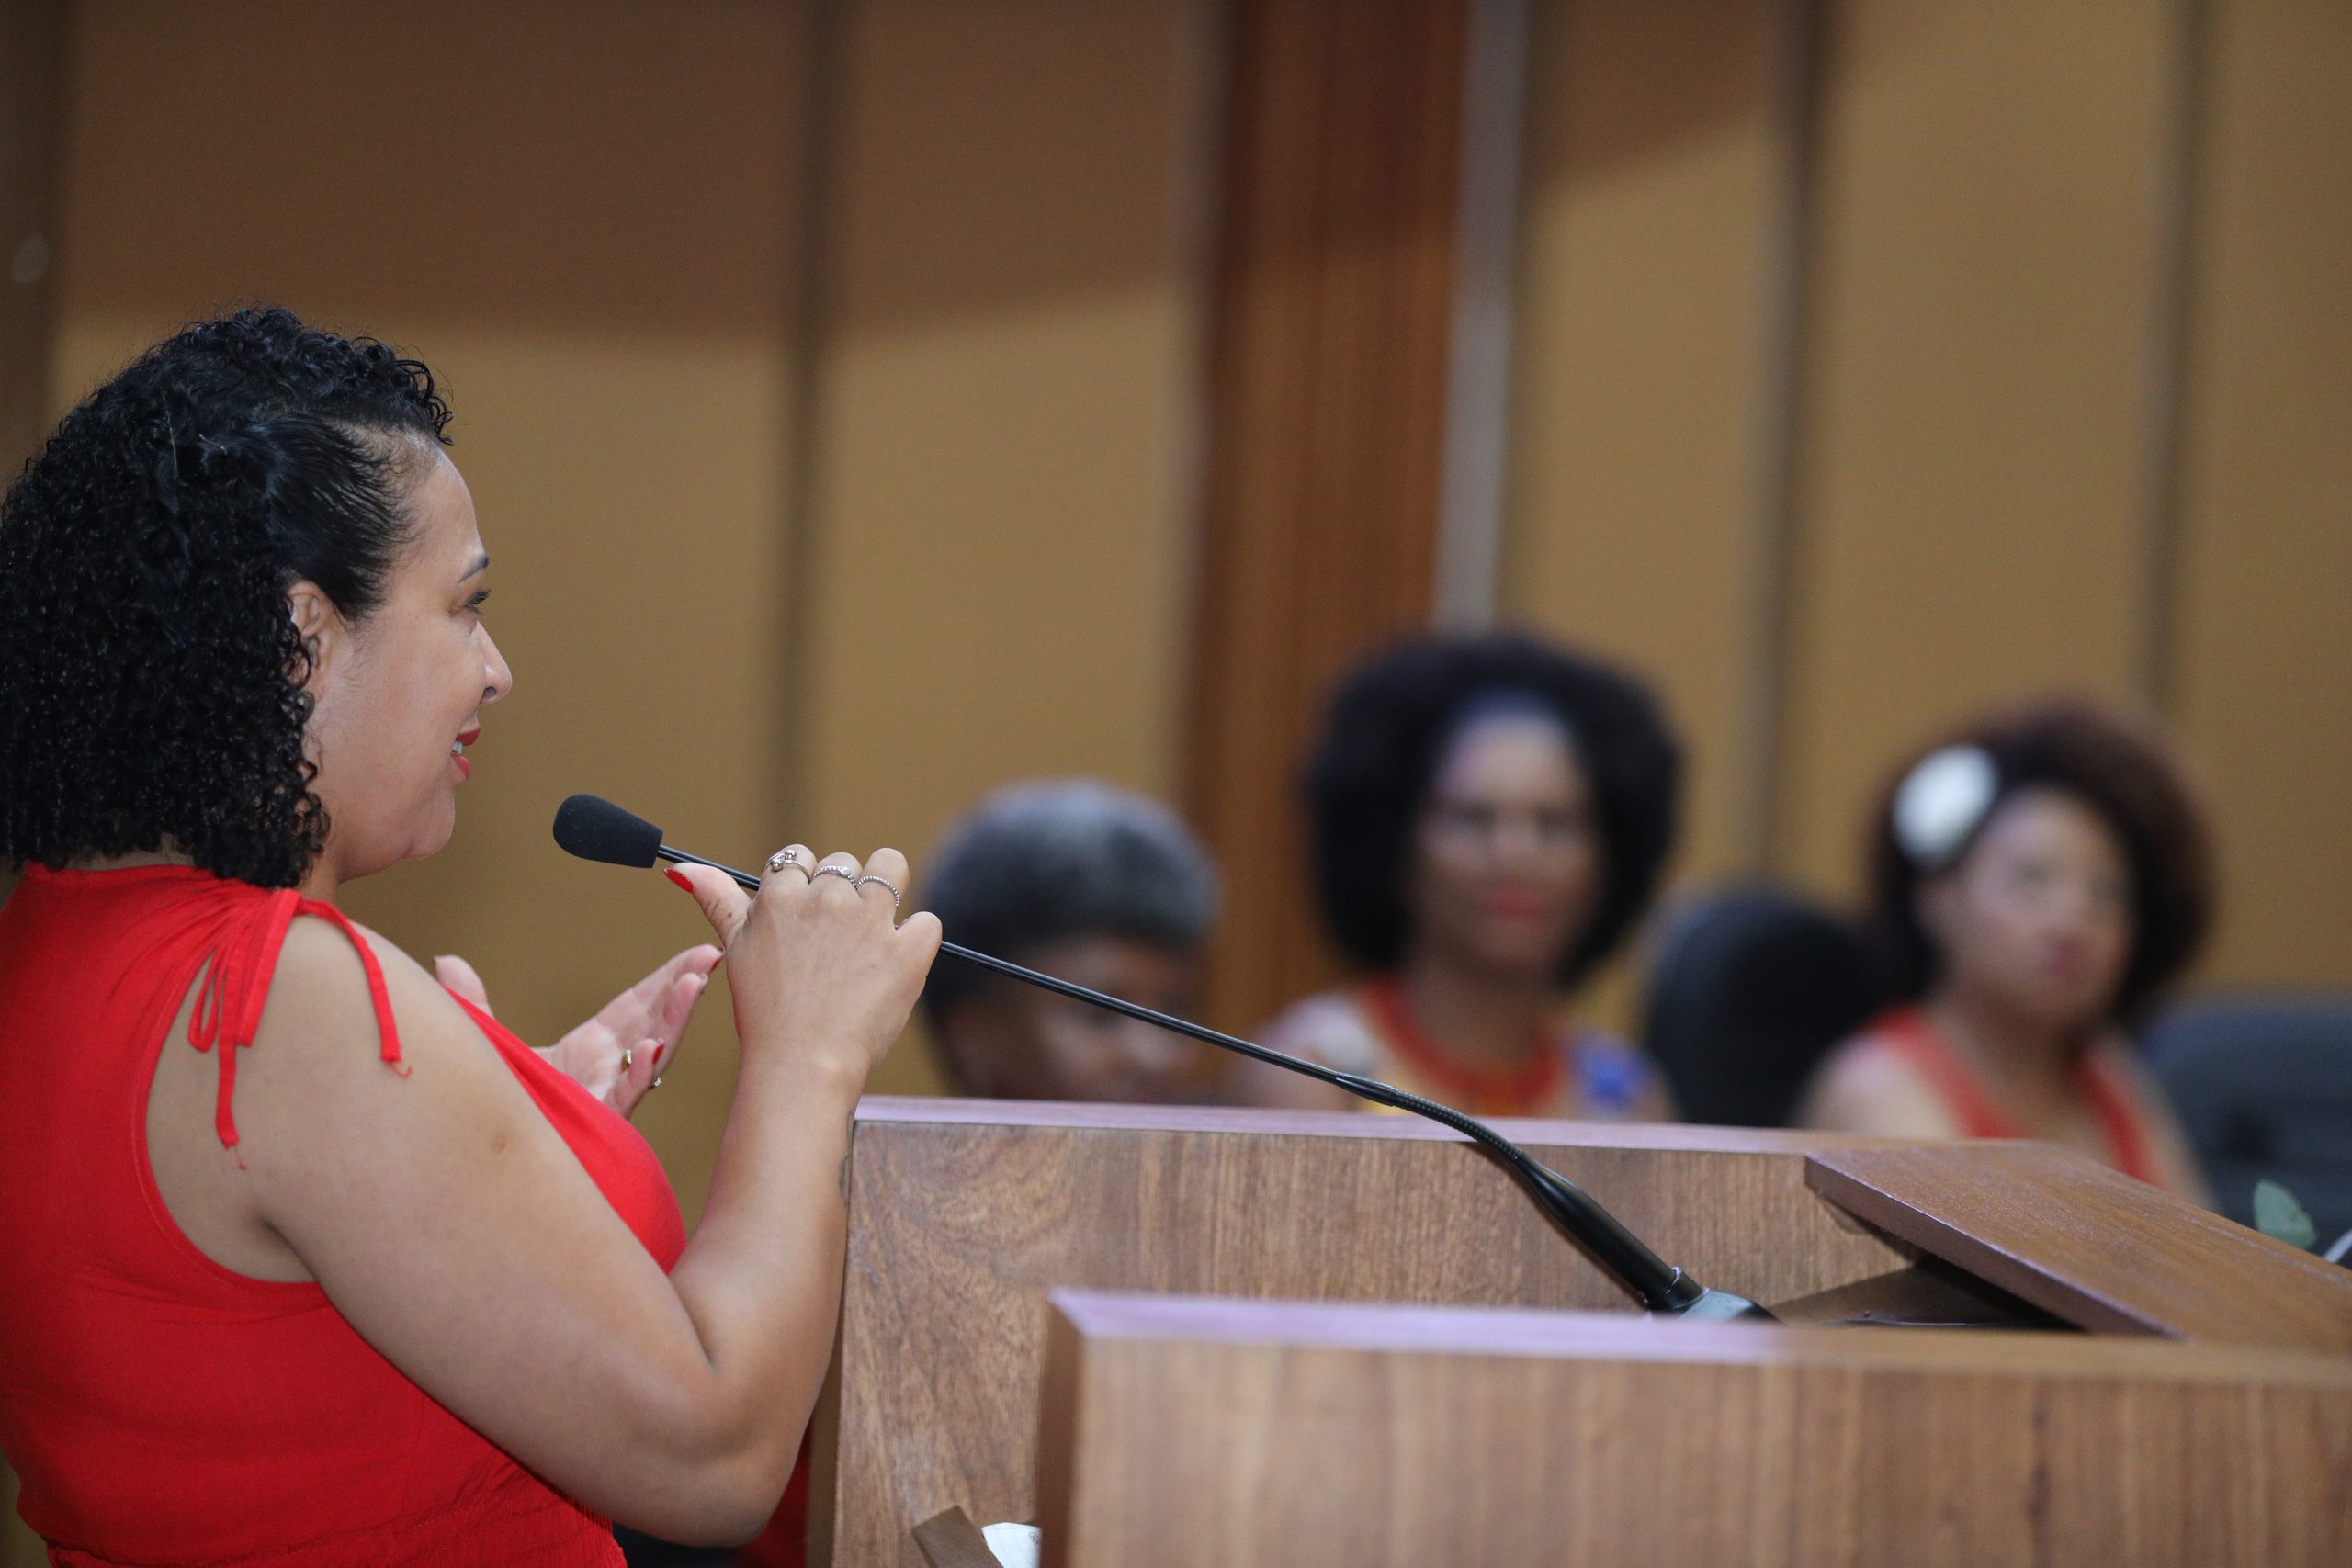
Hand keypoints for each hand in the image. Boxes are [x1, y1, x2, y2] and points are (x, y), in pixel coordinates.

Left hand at [434, 947, 722, 1116]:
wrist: (487, 1164)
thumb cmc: (501, 1107)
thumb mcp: (490, 1046)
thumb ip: (474, 1004)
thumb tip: (447, 962)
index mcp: (593, 1048)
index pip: (639, 1005)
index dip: (668, 978)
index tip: (697, 954)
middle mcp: (608, 1069)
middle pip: (656, 1021)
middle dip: (684, 991)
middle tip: (709, 957)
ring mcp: (606, 1095)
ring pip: (652, 1054)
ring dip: (675, 1019)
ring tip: (694, 984)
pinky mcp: (597, 1123)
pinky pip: (624, 1096)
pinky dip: (639, 1072)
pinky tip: (650, 1048)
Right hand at [665, 845, 940, 1087]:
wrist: (801, 1067)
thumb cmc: (766, 1014)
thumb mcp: (735, 949)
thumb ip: (717, 899)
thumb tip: (682, 869)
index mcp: (782, 896)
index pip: (800, 857)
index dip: (806, 885)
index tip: (806, 918)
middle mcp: (827, 898)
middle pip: (845, 863)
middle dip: (844, 893)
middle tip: (836, 943)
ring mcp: (870, 921)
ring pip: (891, 867)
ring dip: (888, 887)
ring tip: (875, 930)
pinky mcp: (908, 950)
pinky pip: (926, 921)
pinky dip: (917, 940)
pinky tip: (896, 965)